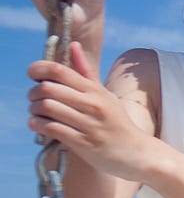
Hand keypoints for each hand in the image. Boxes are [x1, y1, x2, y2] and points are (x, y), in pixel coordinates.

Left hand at [27, 43, 150, 181]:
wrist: (135, 153)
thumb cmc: (116, 122)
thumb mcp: (105, 95)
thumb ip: (85, 71)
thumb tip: (73, 44)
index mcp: (95, 90)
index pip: (59, 71)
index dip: (39, 69)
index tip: (33, 74)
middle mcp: (92, 104)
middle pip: (48, 89)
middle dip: (33, 92)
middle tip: (33, 98)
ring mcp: (88, 124)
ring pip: (47, 108)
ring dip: (33, 110)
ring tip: (35, 113)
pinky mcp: (83, 143)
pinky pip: (52, 129)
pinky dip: (38, 125)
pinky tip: (37, 125)